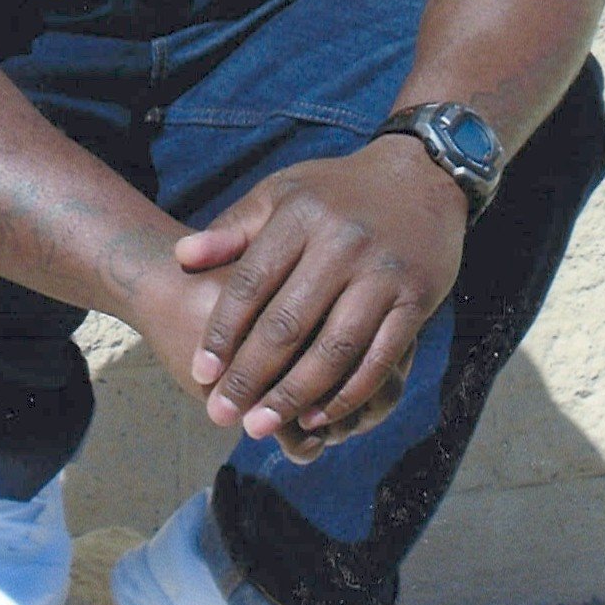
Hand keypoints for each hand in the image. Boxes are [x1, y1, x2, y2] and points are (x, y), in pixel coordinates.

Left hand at [173, 139, 466, 443]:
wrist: (422, 177)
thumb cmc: (336, 192)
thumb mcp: (282, 194)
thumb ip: (233, 229)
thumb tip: (182, 256)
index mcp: (301, 215)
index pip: (253, 282)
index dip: (223, 332)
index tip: (200, 371)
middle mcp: (342, 243)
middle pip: (288, 323)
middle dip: (250, 376)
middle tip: (221, 414)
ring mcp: (383, 273)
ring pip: (333, 349)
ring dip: (293, 395)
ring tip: (260, 426)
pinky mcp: (416, 299)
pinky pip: (379, 358)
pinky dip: (348, 394)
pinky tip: (316, 417)